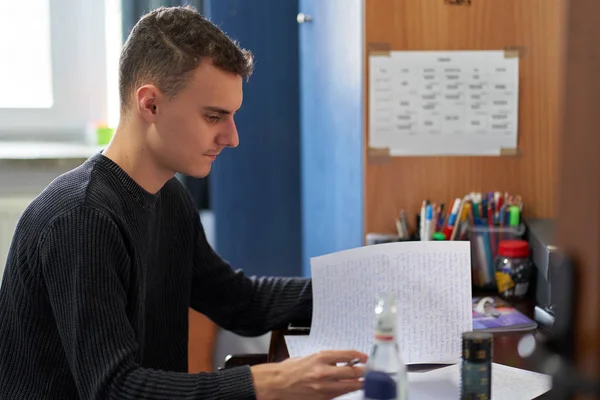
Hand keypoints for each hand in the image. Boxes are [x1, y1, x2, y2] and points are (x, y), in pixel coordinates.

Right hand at [251, 350, 367, 399]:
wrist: (277, 384)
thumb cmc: (290, 369)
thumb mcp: (309, 358)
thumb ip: (326, 360)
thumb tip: (342, 361)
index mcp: (320, 358)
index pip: (348, 355)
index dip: (360, 356)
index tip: (366, 358)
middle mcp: (324, 372)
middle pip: (353, 372)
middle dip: (365, 372)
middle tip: (371, 371)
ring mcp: (324, 387)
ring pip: (350, 386)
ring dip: (359, 383)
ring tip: (364, 380)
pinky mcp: (322, 399)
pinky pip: (339, 395)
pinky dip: (346, 390)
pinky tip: (349, 387)